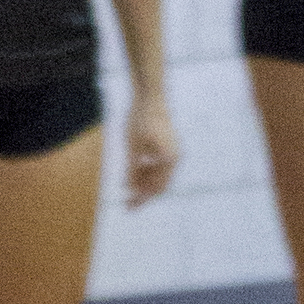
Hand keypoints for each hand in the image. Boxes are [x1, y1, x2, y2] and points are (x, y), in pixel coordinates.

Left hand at [124, 93, 180, 207]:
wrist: (151, 96)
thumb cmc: (140, 119)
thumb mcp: (132, 147)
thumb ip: (132, 169)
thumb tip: (129, 189)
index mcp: (169, 159)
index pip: (155, 188)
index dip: (141, 199)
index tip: (128, 207)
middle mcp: (175, 157)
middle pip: (160, 185)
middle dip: (144, 195)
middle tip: (128, 205)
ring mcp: (174, 151)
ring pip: (160, 176)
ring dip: (145, 184)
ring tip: (128, 188)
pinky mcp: (170, 146)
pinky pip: (160, 166)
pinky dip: (148, 172)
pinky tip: (135, 173)